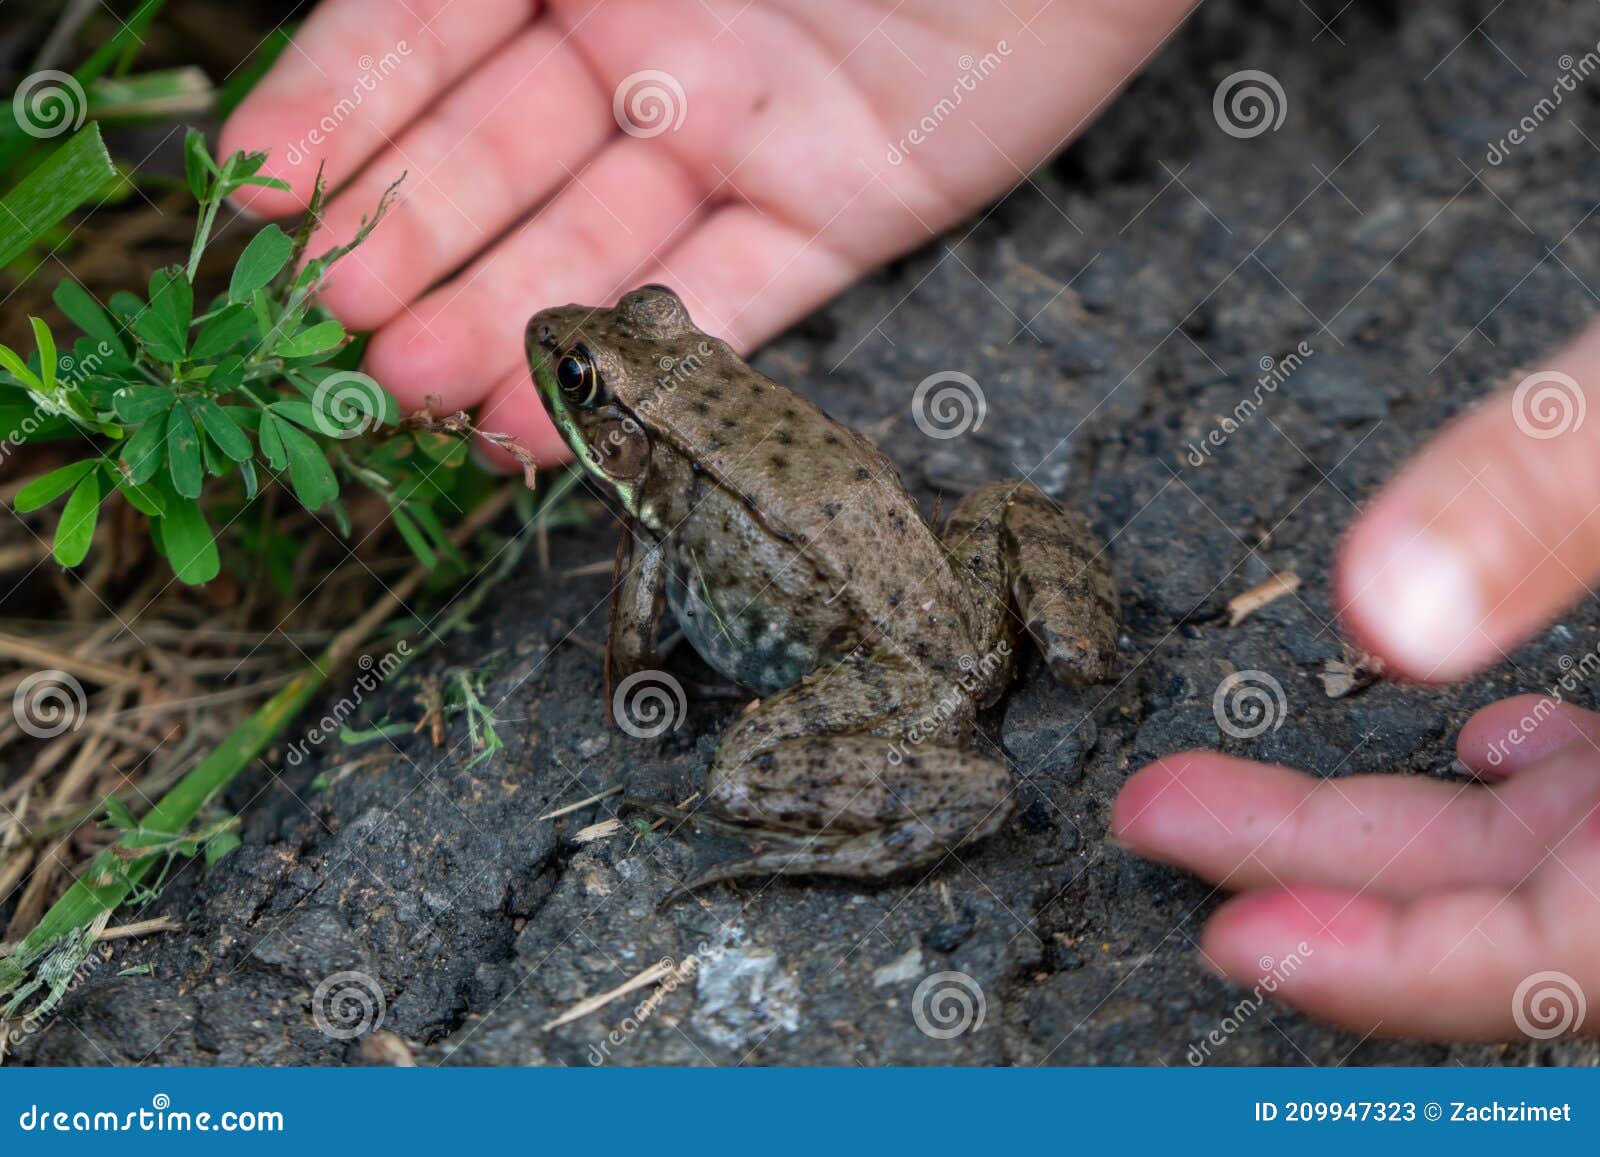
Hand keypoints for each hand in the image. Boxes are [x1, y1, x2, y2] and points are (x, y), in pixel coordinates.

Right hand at [221, 0, 1194, 466]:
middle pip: (495, 162)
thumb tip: (393, 1)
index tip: (263, 197)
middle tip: (340, 332)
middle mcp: (645, 41)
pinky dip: (646, 364)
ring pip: (595, 249)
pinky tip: (556, 423)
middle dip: (410, 247)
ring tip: (425, 398)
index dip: (339, 115)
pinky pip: (730, 298)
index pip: (420, 35)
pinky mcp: (842, 210)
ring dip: (504, 329)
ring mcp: (740, 134)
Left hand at [1114, 323, 1599, 1039]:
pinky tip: (1458, 739)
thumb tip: (1390, 607)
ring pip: (1552, 847)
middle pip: (1527, 906)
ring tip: (1218, 786)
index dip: (1398, 969)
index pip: (1569, 958)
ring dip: (1378, 818)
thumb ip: (1564, 498)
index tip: (1240, 940)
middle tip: (1160, 819)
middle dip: (1327, 870)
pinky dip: (1520, 778)